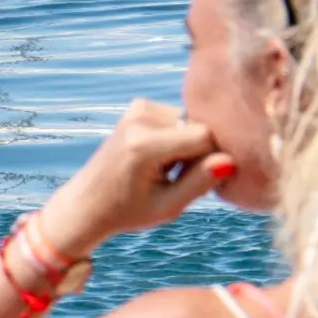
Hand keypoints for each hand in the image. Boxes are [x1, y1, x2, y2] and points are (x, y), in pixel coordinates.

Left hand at [38, 99, 227, 262]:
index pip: (205, 137)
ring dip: (186, 147)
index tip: (191, 184)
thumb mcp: (167, 207)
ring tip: (162, 171)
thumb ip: (200, 182)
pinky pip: (177, 119)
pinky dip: (175, 138)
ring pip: (190, 122)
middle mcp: (140, 117)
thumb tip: (230, 161)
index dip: (208, 163)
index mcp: (144, 144)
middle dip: (196, 154)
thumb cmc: (127, 211)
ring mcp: (138, 108)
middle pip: (198, 127)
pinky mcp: (139, 106)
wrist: (87, 204)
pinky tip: (157, 159)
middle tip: (172, 180)